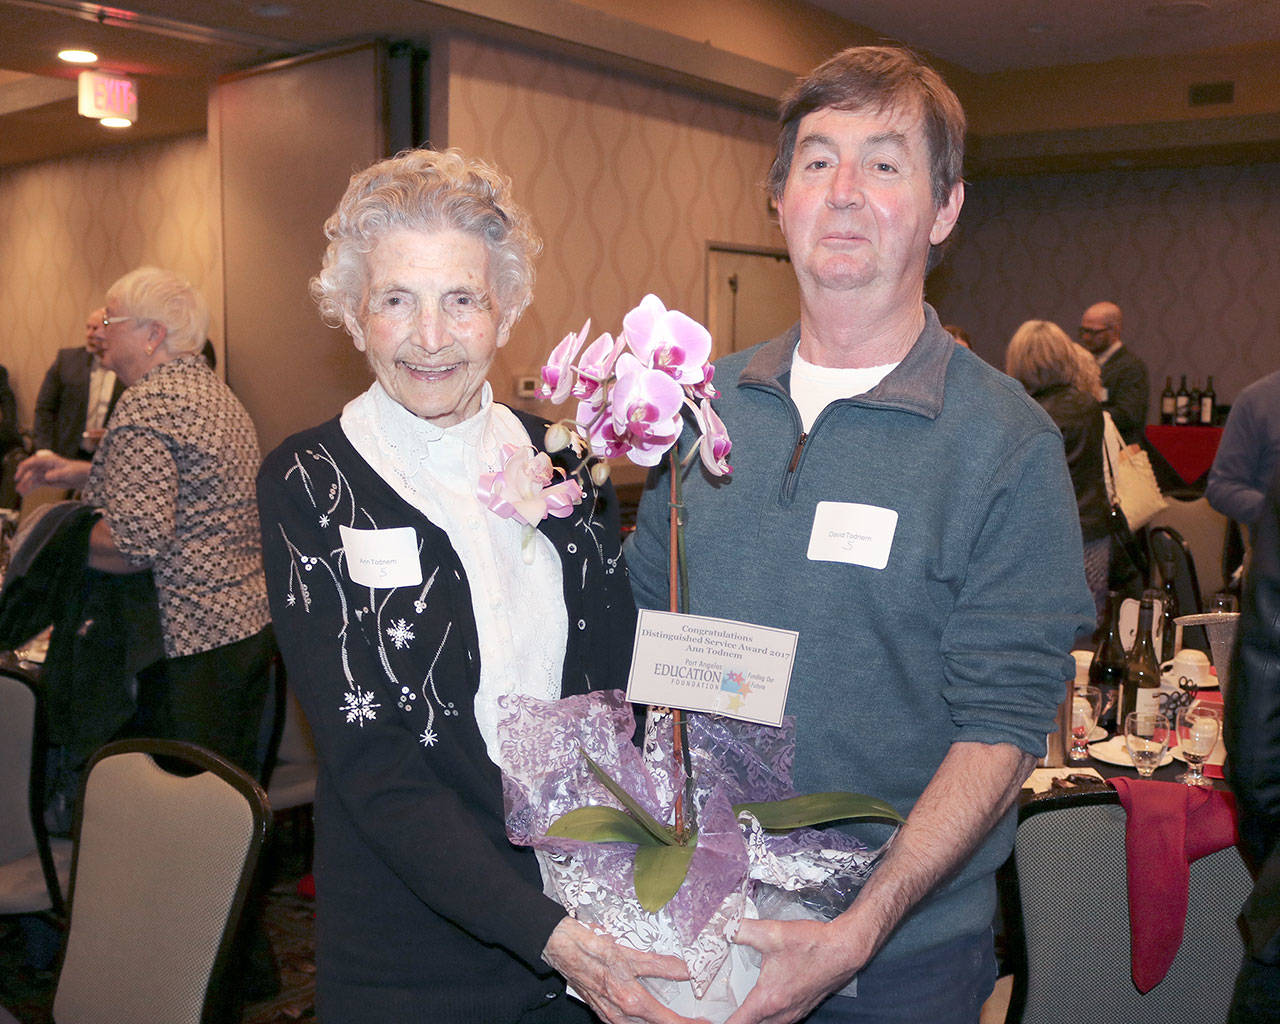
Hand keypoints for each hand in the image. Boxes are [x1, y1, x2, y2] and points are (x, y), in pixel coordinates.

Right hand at [14, 452, 89, 492]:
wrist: (83, 477)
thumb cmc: (77, 471)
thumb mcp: (68, 472)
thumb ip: (56, 474)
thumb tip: (46, 476)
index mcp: (49, 460)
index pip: (32, 462)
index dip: (23, 468)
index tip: (18, 476)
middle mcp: (44, 466)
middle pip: (30, 471)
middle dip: (23, 478)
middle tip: (18, 486)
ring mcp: (44, 473)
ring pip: (31, 478)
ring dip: (25, 485)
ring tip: (20, 492)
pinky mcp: (46, 480)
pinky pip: (35, 484)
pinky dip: (30, 488)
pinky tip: (24, 493)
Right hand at [542, 917, 705, 1023]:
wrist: (563, 949)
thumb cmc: (592, 949)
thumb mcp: (631, 955)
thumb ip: (661, 965)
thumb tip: (685, 970)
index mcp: (631, 1002)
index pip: (668, 1022)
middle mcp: (621, 1015)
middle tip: (696, 1022)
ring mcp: (611, 1017)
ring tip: (676, 1019)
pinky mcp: (604, 1013)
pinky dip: (644, 1023)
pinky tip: (650, 1017)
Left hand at [723, 918, 868, 1023]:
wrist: (844, 949)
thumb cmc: (812, 945)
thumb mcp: (771, 932)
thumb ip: (741, 929)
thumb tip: (721, 926)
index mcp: (768, 1000)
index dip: (719, 1023)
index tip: (706, 1018)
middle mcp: (781, 1013)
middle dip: (736, 1021)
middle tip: (718, 1013)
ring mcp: (794, 1013)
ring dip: (753, 1020)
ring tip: (739, 1009)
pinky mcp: (803, 1008)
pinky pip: (780, 1021)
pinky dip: (767, 1017)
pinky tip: (764, 1002)